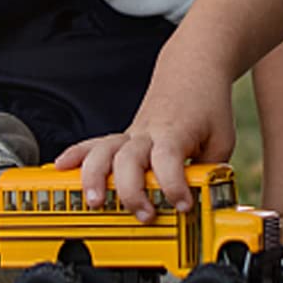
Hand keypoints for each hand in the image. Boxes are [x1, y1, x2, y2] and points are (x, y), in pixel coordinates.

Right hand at [54, 72, 235, 222]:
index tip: (183, 205)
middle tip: (144, 214)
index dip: (173, 185)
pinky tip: (60, 168)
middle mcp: (148, 132)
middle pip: (128, 159)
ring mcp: (132, 133)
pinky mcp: (123, 136)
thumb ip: (210, 173)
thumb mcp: (221, 141)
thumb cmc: (207, 104)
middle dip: (131, 191)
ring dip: (95, 178)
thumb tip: (203, 203)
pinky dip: (75, 156)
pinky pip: (93, 144)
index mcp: (174, 133)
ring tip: (94, 201)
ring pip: (103, 151)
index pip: (168, 160)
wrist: (192, 68)